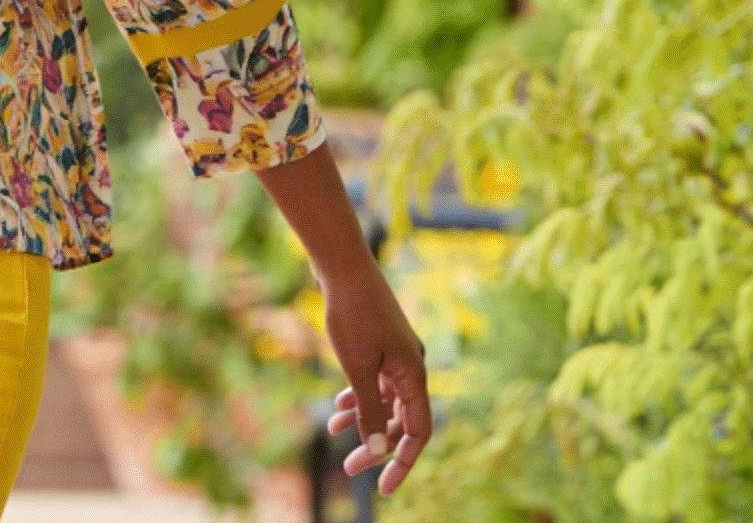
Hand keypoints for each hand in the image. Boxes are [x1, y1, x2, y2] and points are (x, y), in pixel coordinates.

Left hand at [321, 266, 429, 495]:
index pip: (419, 431)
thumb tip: (377, 451)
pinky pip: (375, 381)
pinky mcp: (380, 344)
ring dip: (363, 420)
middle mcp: (412, 367)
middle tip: (348, 468)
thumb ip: (370, 410)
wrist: (342, 266)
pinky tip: (338, 407)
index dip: (404, 461)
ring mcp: (397, 355)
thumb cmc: (352, 314)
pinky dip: (358, 396)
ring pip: (385, 400)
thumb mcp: (358, 368)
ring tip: (333, 431)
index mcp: (414, 375)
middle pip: (400, 419)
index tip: (383, 486)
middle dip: (376, 445)